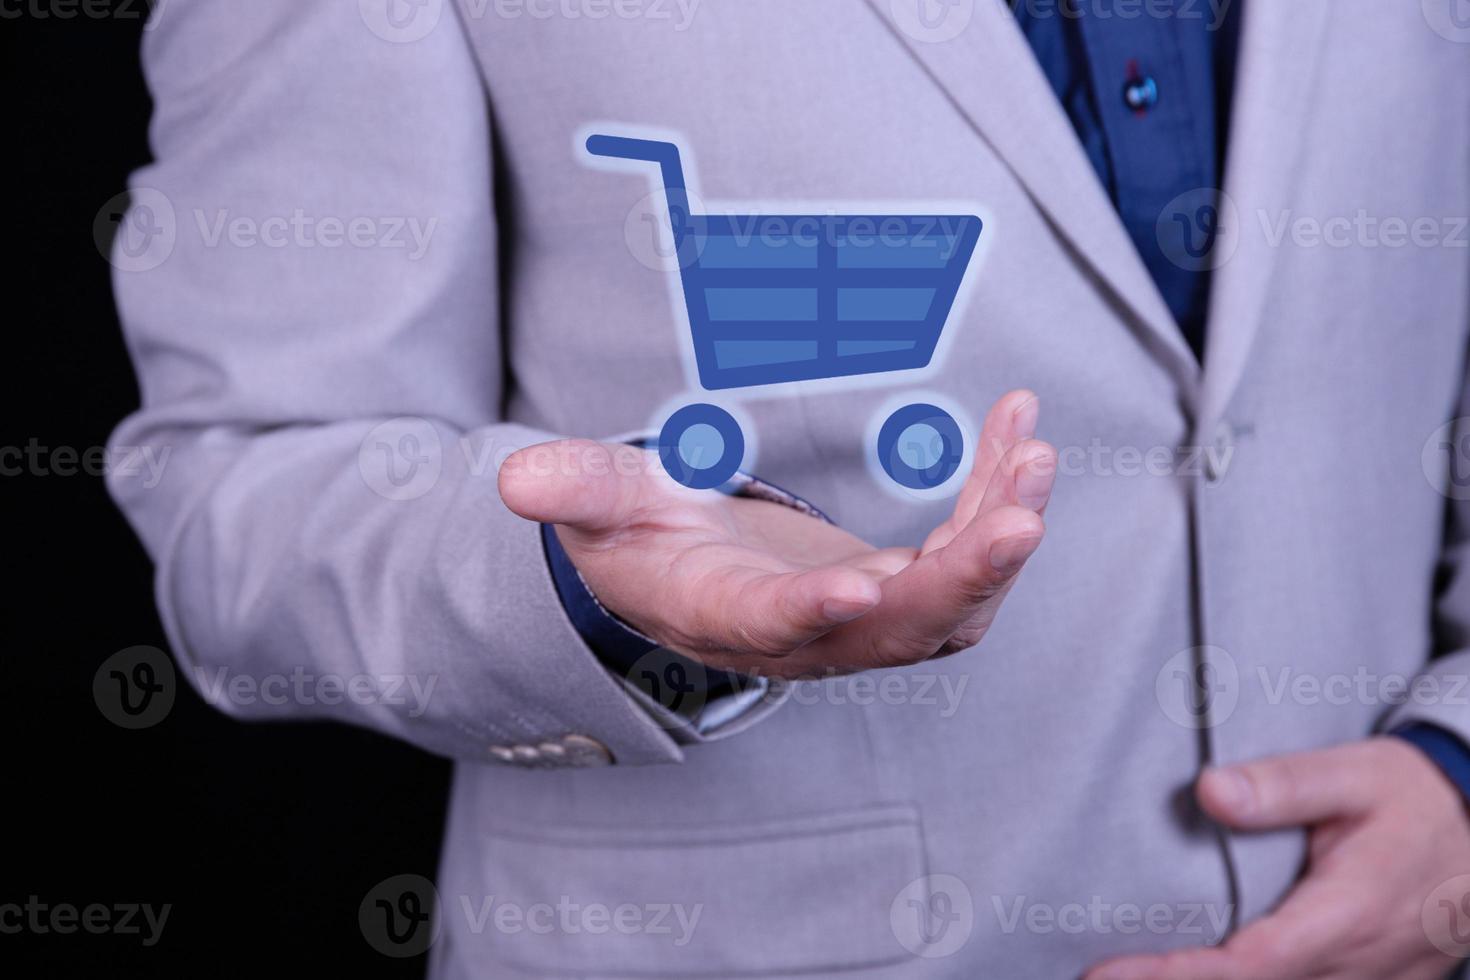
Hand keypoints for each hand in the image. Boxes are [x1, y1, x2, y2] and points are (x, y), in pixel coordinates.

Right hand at [498, 390, 1055, 677]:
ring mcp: (863, 620)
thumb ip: (576, 491)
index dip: (812, 615)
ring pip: (952, 607)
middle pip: (897, 631)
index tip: (859, 589)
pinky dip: (996, 502)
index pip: (771, 626)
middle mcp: (808, 634)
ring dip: (1000, 540)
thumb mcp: (603, 509)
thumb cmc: (643, 540)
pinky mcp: (899, 589)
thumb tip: (516, 479)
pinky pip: (965, 560)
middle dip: (964, 576)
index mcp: (727, 615)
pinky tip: (1018, 433)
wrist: (691, 571)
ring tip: (1033, 453)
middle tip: (1019, 510)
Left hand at [1086, 738, 1469, 979]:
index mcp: (1348, 915)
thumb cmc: (1415, 797)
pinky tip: (1191, 971)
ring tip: (1131, 974)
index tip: (1106, 973)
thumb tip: (1210, 792)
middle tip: (1097, 977)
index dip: (1174, 977)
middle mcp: (1358, 965)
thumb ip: (1282, 785)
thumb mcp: (1353, 774)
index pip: (1247, 966)